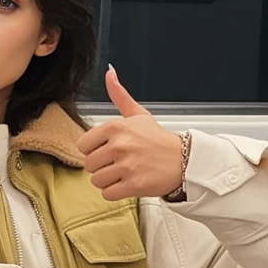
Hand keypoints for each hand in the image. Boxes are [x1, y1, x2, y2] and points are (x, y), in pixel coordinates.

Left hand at [77, 66, 182, 199]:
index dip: (94, 150)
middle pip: (89, 165)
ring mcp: (126, 166)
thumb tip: (109, 74)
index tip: (107, 150)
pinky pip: (108, 194)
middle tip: (118, 163)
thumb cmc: (159, 139)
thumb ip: (119, 95)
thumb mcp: (138, 114)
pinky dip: (115, 192)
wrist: (184, 161)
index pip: (83, 145)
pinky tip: (127, 183)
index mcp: (116, 127)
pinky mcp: (133, 185)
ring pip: (96, 181)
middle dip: (101, 166)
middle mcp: (120, 145)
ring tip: (124, 173)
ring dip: (108, 180)